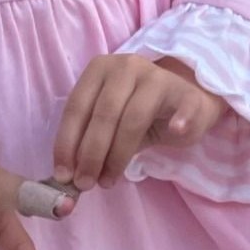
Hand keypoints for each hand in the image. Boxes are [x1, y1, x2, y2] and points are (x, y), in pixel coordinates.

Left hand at [53, 54, 228, 189]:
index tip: (63, 176)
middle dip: (91, 153)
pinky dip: (180, 120)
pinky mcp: (186, 93)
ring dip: (118, 155)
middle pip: (104, 113)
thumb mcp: (107, 125)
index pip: (77, 106)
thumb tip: (66, 181)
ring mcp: (158, 76)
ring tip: (108, 181)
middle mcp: (127, 65)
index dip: (67, 143)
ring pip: (133, 118)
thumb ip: (87, 145)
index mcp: (100, 68)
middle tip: (85, 184)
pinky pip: (182, 108)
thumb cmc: (135, 115)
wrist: (182, 103)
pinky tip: (176, 131)